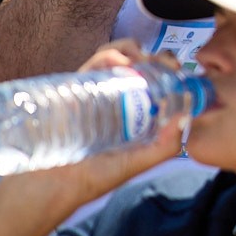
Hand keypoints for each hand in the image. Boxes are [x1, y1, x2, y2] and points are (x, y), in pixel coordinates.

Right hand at [6, 40, 184, 210]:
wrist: (48, 185)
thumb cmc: (93, 178)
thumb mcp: (135, 164)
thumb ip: (164, 146)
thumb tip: (186, 116)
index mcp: (134, 114)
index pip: (156, 84)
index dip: (168, 72)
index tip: (177, 70)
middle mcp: (115, 100)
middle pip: (137, 66)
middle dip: (152, 56)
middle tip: (160, 63)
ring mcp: (94, 92)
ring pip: (114, 59)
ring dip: (131, 50)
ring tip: (139, 60)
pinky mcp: (73, 89)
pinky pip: (91, 65)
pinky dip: (107, 56)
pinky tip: (119, 62)